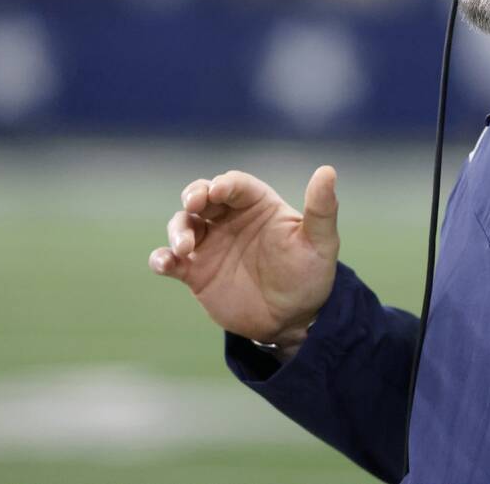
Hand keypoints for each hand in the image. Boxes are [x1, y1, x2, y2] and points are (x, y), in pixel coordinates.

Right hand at [149, 166, 339, 349]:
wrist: (293, 320)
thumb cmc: (310, 275)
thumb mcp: (321, 243)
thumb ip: (322, 209)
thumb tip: (327, 171)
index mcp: (257, 205)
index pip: (236, 184)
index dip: (226, 183)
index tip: (218, 190)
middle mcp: (230, 219)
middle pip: (203, 195)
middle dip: (194, 194)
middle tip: (193, 203)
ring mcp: (210, 244)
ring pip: (183, 223)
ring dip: (178, 228)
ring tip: (184, 247)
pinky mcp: (196, 272)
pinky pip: (171, 259)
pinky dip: (161, 258)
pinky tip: (164, 264)